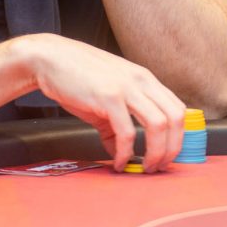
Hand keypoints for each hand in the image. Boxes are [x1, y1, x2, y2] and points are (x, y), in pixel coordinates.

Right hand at [19, 34, 185, 172]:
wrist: (49, 59)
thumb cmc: (75, 75)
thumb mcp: (104, 97)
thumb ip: (115, 124)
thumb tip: (119, 151)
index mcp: (144, 78)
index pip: (177, 108)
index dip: (177, 136)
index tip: (166, 155)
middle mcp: (141, 80)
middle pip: (175, 117)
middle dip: (171, 148)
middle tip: (158, 166)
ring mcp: (126, 86)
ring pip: (159, 124)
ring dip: (156, 152)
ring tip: (143, 167)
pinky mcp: (108, 96)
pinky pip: (127, 132)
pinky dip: (126, 152)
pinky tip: (118, 161)